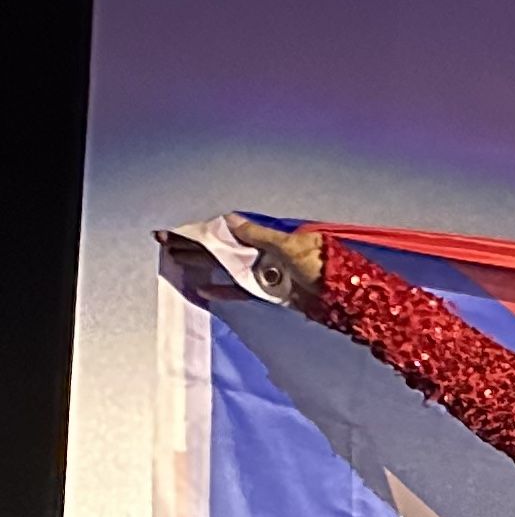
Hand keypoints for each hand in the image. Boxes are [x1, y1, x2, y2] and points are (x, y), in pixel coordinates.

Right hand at [159, 216, 320, 309]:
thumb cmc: (323, 265)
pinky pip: (242, 289)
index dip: (205, 232)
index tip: (180, 231)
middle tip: (165, 242)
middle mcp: (265, 253)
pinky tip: (204, 290)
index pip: (229, 232)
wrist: (346, 296)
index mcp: (270, 237)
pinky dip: (225, 290)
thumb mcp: (290, 245)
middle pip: (224, 248)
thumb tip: (230, 220)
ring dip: (203, 264)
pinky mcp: (270, 292)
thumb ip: (257, 235)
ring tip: (176, 260)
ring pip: (227, 266)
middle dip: (196, 246)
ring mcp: (266, 273)